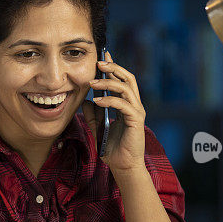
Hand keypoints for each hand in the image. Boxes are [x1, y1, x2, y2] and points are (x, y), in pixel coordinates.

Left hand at [82, 50, 145, 172]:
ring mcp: (136, 111)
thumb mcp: (97, 128)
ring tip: (93, 83)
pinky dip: (110, 100)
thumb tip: (86, 101)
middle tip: (98, 62)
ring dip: (108, 83)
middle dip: (113, 67)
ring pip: (126, 87)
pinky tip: (97, 101)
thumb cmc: (112, 148)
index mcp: (127, 104)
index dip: (113, 66)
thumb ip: (93, 114)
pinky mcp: (136, 120)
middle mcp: (134, 105)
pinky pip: (123, 104)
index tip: (102, 56)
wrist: (122, 166)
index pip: (122, 80)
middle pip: (128, 78)